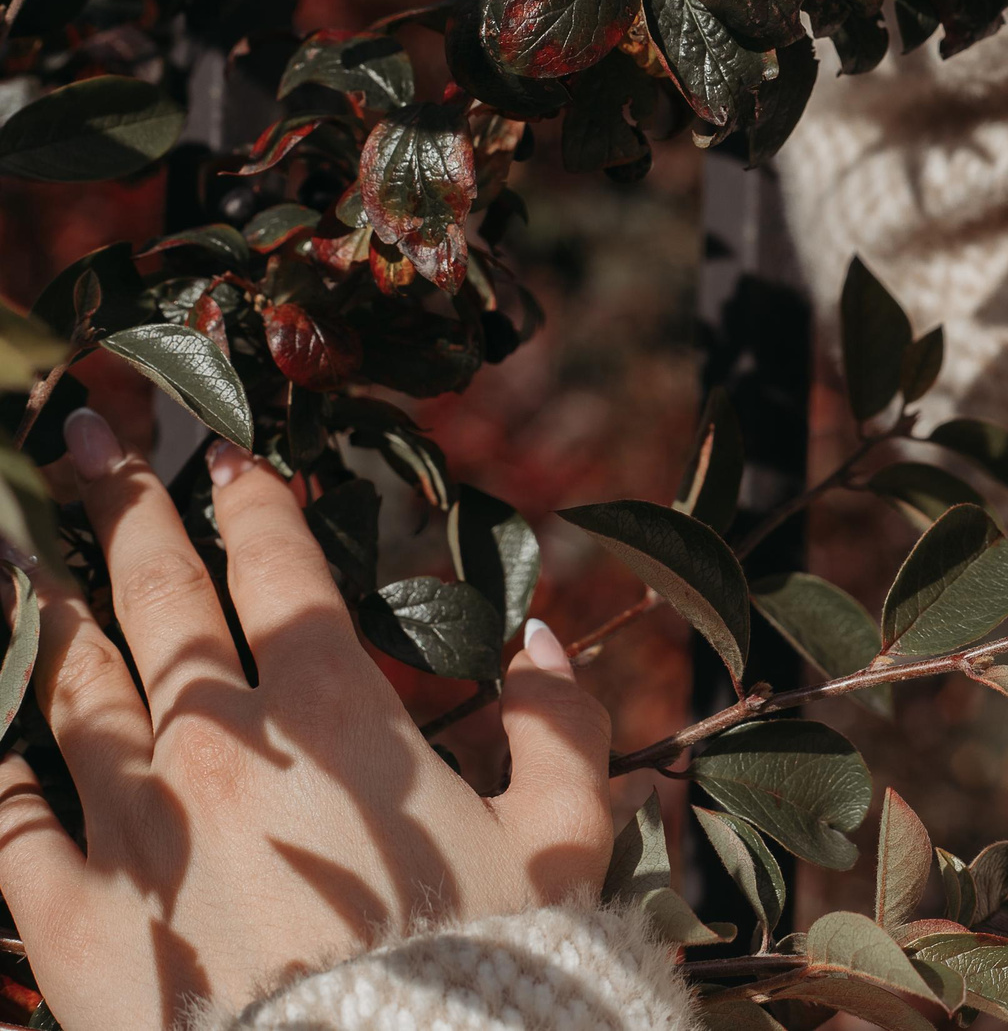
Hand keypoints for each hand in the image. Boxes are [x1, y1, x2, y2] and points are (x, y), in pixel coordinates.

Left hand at [0, 408, 615, 1028]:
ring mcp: (133, 832)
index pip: (280, 572)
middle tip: (78, 433)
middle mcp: (221, 750)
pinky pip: (7, 827)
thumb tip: (538, 644)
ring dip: (45, 610)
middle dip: (118, 507)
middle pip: (159, 600)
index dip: (249, 503)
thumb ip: (558, 731)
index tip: (220, 451)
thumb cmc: (485, 964)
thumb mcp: (562, 840)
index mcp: (339, 717)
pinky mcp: (69, 923)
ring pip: (73, 692)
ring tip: (16, 552)